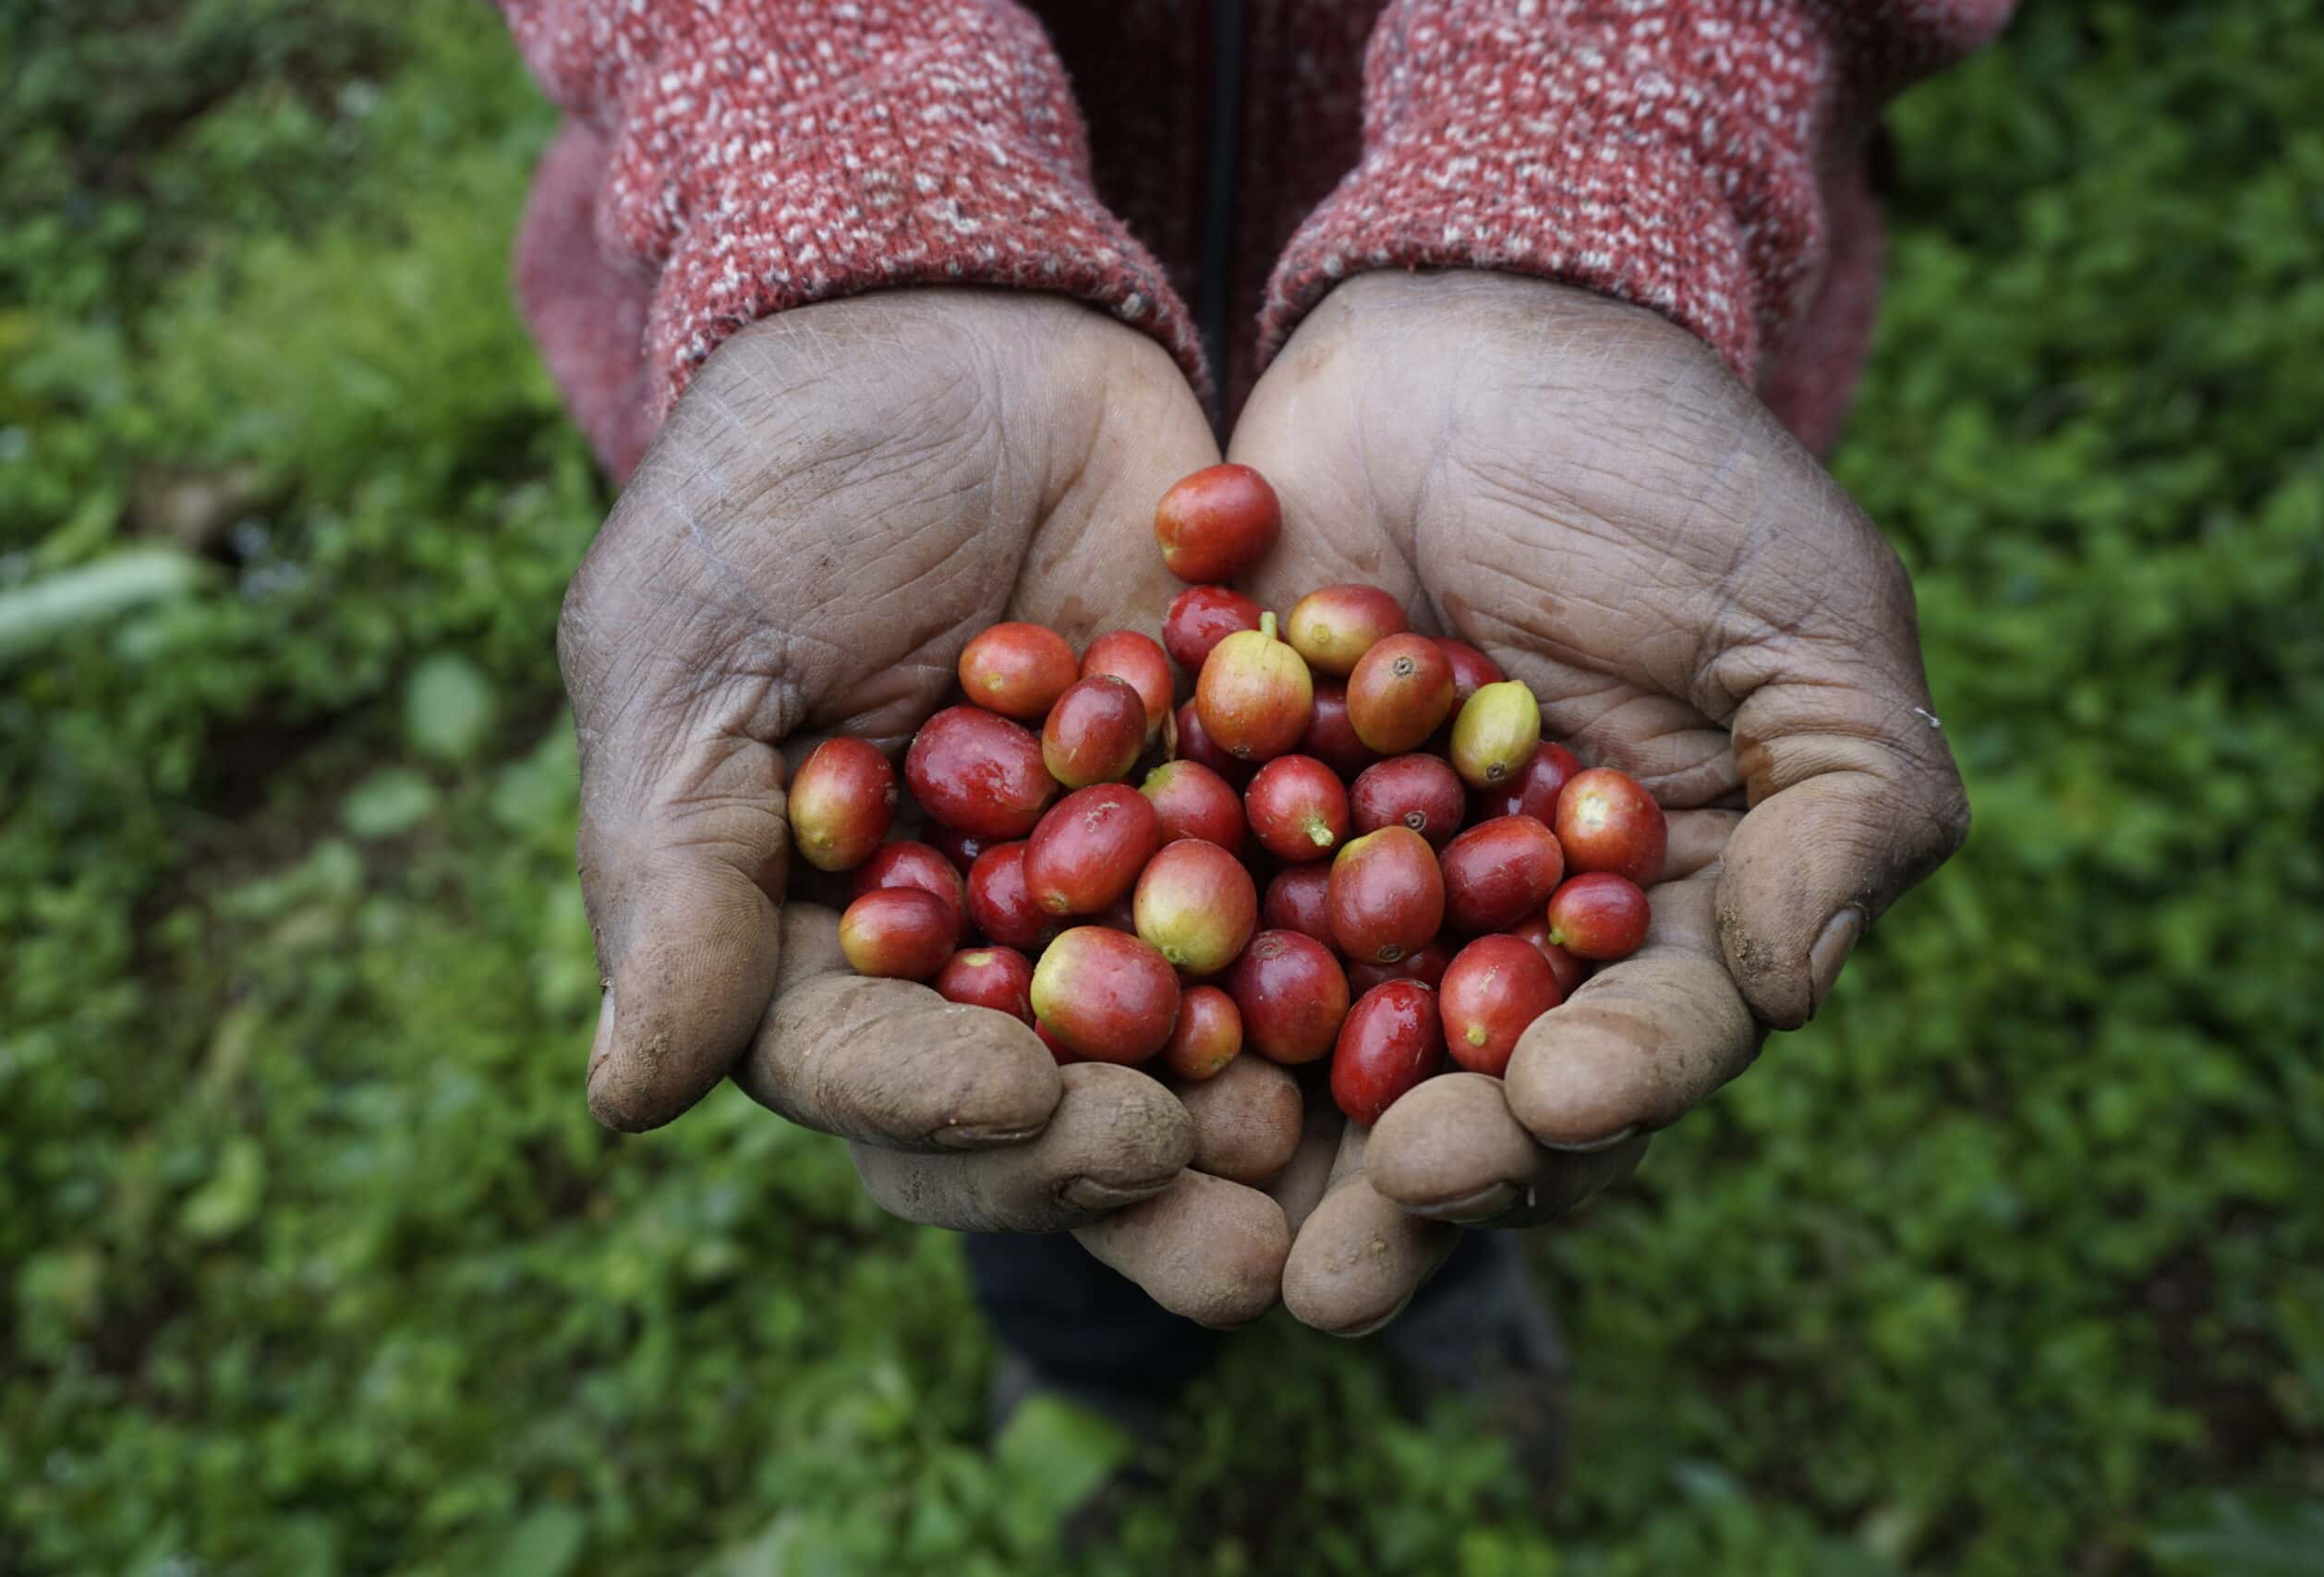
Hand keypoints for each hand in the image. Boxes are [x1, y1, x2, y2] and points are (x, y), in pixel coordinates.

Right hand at [559, 292, 1290, 1325]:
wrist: (961, 323)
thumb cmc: (779, 484)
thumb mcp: (691, 655)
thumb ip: (678, 875)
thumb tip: (628, 1105)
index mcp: (820, 940)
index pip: (867, 1070)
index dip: (945, 1104)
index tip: (1033, 1099)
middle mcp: (971, 949)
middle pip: (1034, 1104)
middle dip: (1117, 1169)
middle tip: (1222, 1225)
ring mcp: (1107, 892)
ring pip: (1172, 1047)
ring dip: (1245, 1120)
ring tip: (1324, 1169)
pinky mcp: (1228, 820)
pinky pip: (1287, 913)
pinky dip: (1342, 968)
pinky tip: (1415, 1016)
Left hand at [1225, 271, 1970, 1330]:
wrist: (1470, 337)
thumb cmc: (1672, 476)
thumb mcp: (1802, 620)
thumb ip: (1847, 799)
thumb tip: (1805, 988)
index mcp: (1638, 936)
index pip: (1631, 1052)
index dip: (1597, 1098)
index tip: (1551, 1114)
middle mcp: (1482, 950)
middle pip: (1451, 1103)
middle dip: (1398, 1187)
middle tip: (1331, 1272)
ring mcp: (1335, 901)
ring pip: (1293, 1056)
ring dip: (1242, 1147)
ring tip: (1187, 1210)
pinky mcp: (1207, 829)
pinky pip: (1159, 926)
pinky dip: (1120, 987)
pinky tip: (1065, 1054)